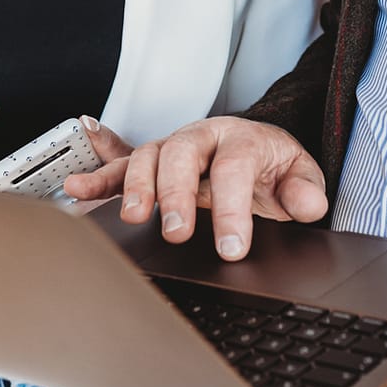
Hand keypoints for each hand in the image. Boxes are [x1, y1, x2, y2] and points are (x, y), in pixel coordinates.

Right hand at [65, 116, 326, 258]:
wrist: (255, 148)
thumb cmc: (271, 166)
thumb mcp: (298, 174)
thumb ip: (305, 190)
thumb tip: (308, 204)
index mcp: (241, 139)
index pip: (234, 169)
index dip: (232, 209)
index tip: (232, 247)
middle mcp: (201, 138)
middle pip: (183, 155)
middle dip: (176, 193)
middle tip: (177, 231)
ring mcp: (173, 148)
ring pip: (148, 156)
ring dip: (137, 185)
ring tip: (133, 216)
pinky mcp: (151, 162)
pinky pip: (119, 165)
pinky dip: (98, 176)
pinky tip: (78, 190)